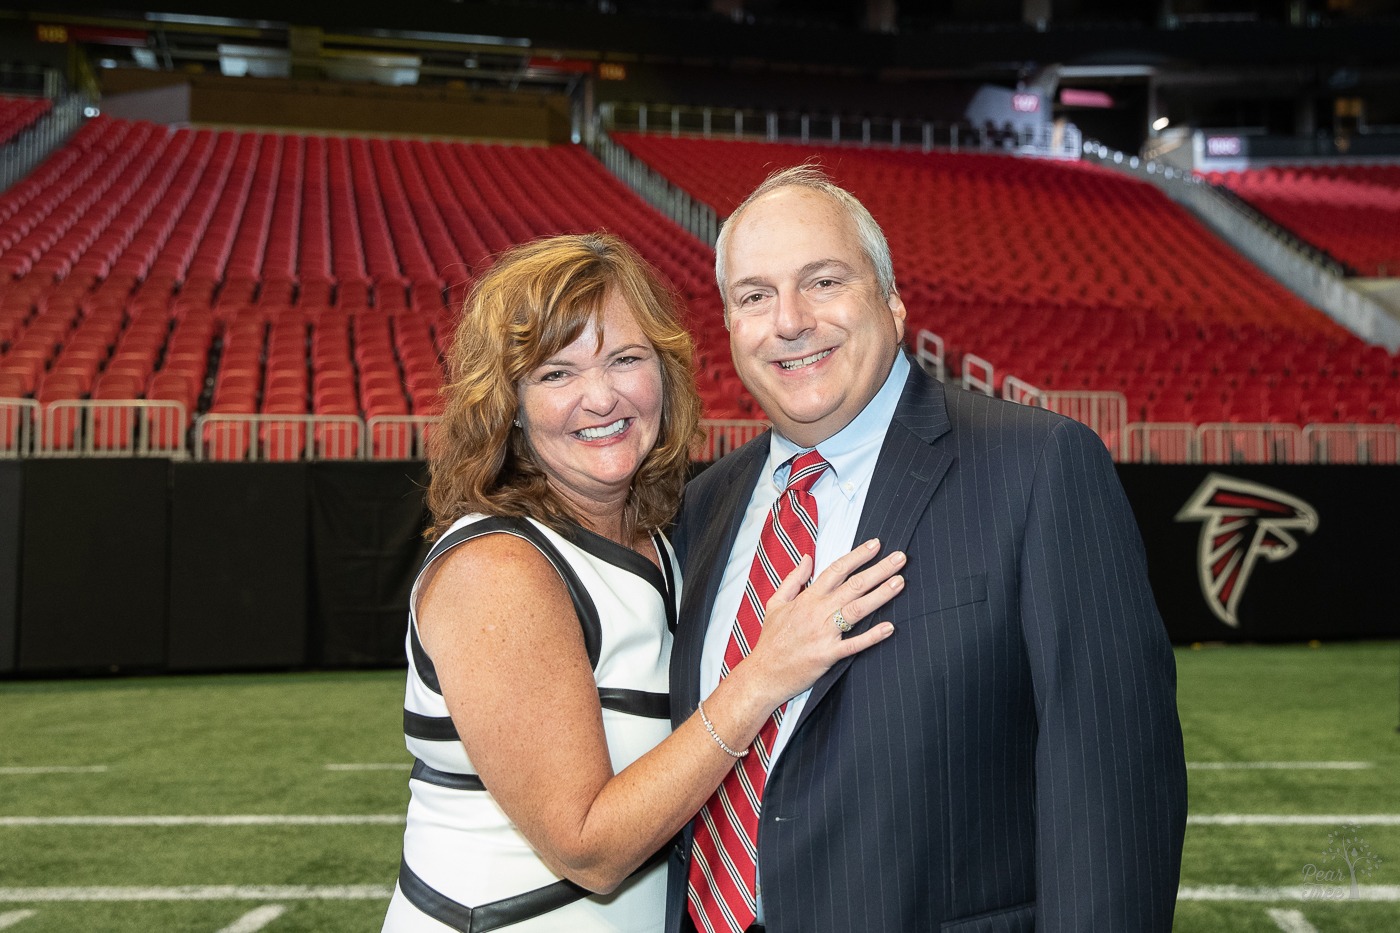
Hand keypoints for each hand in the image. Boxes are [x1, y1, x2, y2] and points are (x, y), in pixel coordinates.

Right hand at [742, 539, 903, 707]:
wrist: (763, 673)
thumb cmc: (770, 641)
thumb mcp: (775, 603)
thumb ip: (793, 579)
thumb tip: (807, 559)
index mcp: (807, 598)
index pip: (836, 570)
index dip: (857, 556)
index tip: (875, 545)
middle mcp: (817, 612)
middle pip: (853, 585)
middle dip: (878, 570)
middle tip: (899, 558)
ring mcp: (824, 633)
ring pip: (857, 609)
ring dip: (880, 595)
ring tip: (899, 582)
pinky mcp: (828, 655)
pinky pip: (854, 644)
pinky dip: (872, 636)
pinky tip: (890, 627)